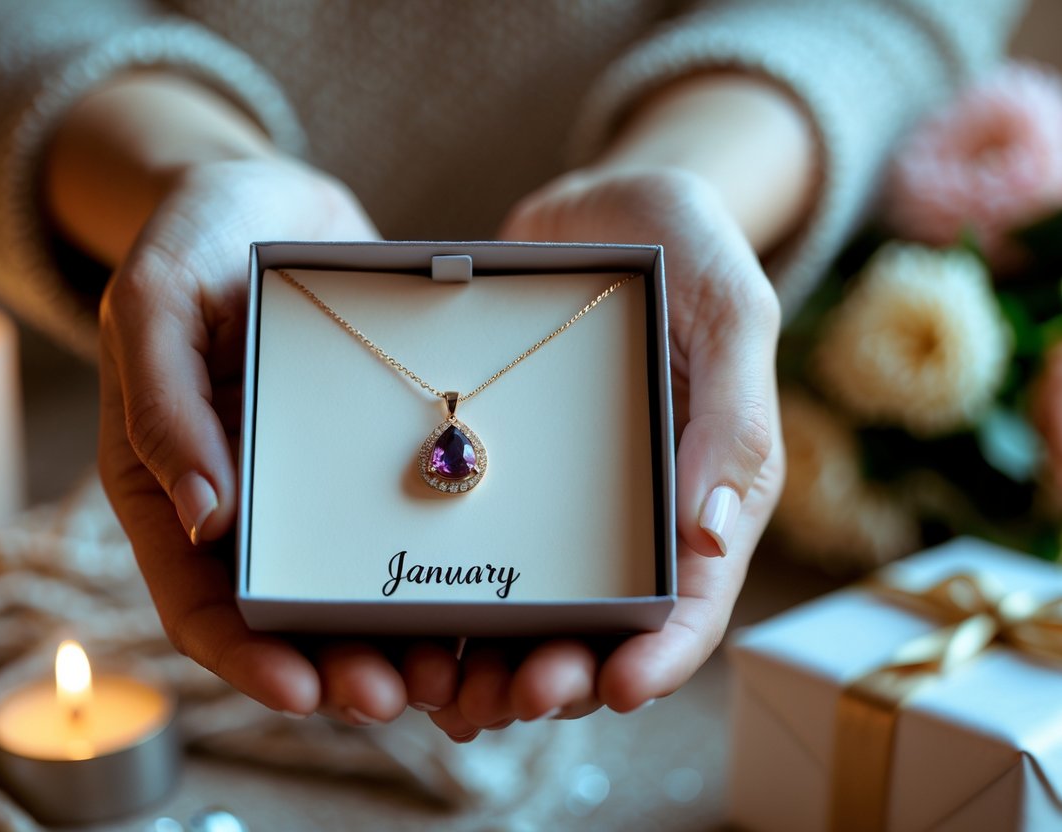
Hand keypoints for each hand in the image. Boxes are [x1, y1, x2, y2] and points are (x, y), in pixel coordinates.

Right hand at [97, 156, 460, 721]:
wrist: (270, 195)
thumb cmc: (195, 238)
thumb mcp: (156, 300)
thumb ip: (162, 404)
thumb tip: (203, 520)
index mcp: (172, 487)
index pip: (199, 603)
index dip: (248, 659)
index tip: (308, 691)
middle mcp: (244, 501)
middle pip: (287, 617)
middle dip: (342, 667)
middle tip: (405, 696)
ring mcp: (310, 484)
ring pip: (352, 590)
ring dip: (398, 640)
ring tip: (455, 674)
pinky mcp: (370, 457)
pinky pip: (403, 526)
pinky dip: (435, 574)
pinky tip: (483, 604)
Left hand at [427, 166, 784, 739]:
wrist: (596, 206)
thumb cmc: (679, 244)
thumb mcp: (728, 306)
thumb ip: (732, 414)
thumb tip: (714, 538)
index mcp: (703, 490)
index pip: (694, 598)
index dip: (662, 656)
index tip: (614, 690)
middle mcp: (634, 513)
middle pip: (604, 627)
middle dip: (562, 672)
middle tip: (509, 698)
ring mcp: (565, 502)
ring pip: (534, 611)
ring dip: (495, 661)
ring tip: (448, 694)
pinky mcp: (501, 477)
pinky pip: (475, 553)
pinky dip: (447, 603)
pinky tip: (406, 634)